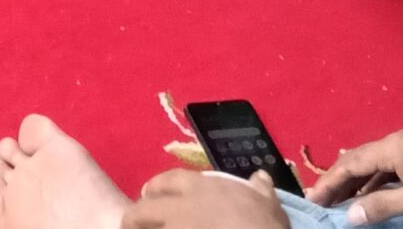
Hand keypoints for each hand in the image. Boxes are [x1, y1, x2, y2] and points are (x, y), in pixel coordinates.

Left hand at [120, 169, 287, 228]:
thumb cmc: (264, 226)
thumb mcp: (268, 204)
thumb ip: (260, 190)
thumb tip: (260, 178)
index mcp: (202, 189)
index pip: (168, 180)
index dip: (156, 187)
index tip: (149, 194)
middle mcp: (181, 209)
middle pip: (142, 209)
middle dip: (134, 217)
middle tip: (135, 225)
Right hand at [308, 130, 402, 222]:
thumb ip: (383, 206)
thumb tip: (350, 215)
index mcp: (393, 147)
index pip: (351, 162)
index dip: (329, 181)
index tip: (311, 198)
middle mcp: (397, 143)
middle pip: (358, 160)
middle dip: (337, 180)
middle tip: (318, 201)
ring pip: (373, 165)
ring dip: (354, 183)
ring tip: (337, 202)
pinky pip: (386, 170)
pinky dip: (372, 183)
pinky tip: (368, 197)